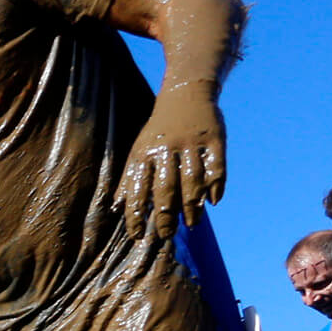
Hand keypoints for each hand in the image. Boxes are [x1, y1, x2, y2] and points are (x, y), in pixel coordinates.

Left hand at [115, 93, 227, 244]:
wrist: (185, 94)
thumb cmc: (158, 132)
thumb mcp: (138, 150)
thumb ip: (129, 179)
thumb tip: (115, 207)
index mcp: (145, 154)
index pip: (137, 189)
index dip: (136, 215)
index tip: (137, 236)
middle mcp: (167, 149)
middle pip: (165, 188)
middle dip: (165, 215)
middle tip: (167, 235)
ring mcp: (192, 143)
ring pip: (192, 180)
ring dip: (192, 205)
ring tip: (192, 223)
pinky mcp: (214, 138)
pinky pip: (216, 166)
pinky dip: (215, 185)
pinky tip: (213, 202)